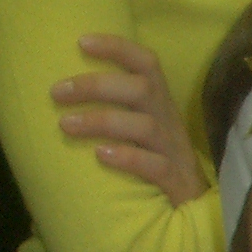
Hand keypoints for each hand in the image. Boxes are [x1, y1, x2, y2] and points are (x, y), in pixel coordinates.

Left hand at [53, 35, 205, 206]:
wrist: (195, 208)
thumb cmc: (156, 164)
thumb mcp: (141, 130)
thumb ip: (116, 109)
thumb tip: (62, 98)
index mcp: (160, 104)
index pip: (146, 63)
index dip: (118, 48)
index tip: (81, 42)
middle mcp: (169, 122)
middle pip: (141, 89)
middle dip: (96, 86)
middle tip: (57, 92)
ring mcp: (174, 152)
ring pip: (145, 127)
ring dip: (102, 121)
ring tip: (66, 125)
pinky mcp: (176, 182)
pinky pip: (156, 167)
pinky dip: (128, 158)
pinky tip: (100, 156)